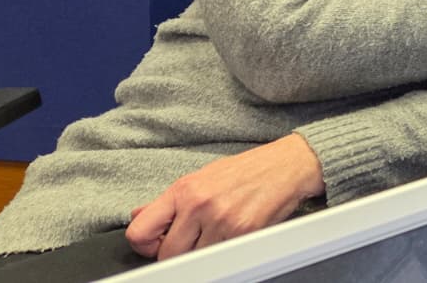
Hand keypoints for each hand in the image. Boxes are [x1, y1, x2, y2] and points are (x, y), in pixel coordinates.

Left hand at [126, 134, 323, 259]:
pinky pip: (221, 258)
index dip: (146, 246)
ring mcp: (221, 220)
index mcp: (184, 189)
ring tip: (217, 236)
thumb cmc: (248, 170)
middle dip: (178, 254)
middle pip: (167, 254)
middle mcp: (199, 204)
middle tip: (193, 243)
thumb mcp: (202, 177)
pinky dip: (226, 252)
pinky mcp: (243, 233)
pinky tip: (234, 234)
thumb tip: (139, 215)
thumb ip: (169, 200)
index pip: (140, 231)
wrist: (288, 165)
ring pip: (194, 261)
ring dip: (203, 254)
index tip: (158, 245)